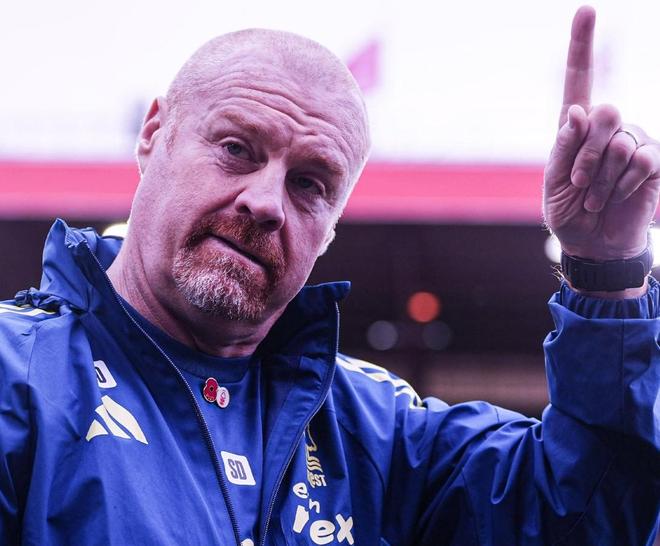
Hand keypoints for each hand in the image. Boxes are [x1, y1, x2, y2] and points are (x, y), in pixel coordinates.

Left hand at [543, 6, 659, 261]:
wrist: (593, 242)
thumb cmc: (568, 211)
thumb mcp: (554, 181)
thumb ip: (564, 148)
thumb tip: (578, 112)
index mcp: (576, 128)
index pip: (579, 80)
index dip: (582, 46)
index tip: (585, 10)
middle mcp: (607, 128)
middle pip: (605, 110)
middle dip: (587, 154)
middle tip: (578, 182)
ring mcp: (633, 141)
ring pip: (621, 141)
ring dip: (601, 179)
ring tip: (595, 197)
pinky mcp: (653, 160)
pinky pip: (641, 161)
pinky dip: (621, 186)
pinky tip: (616, 198)